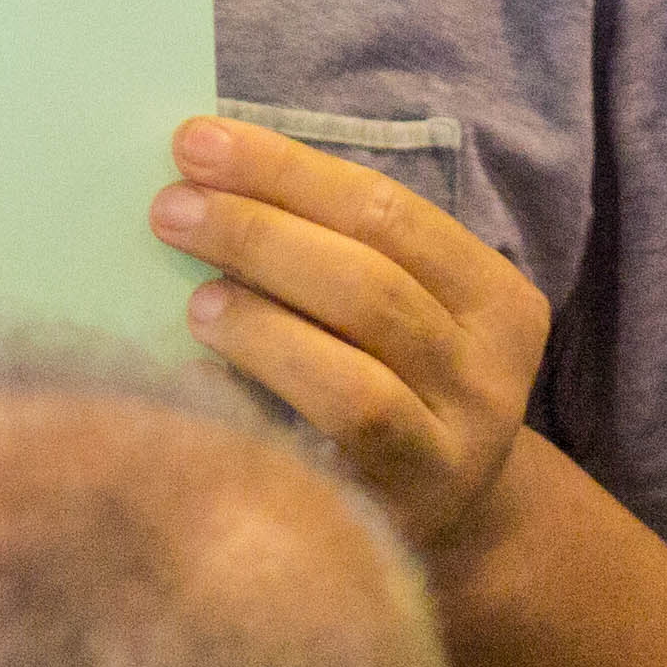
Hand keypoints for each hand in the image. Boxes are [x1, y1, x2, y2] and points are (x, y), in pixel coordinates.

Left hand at [152, 117, 550, 573]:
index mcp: (495, 296)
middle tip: (171, 207)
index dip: (288, 171)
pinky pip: (337, 441)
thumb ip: (336, 251)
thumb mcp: (398, 312)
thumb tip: (204, 176)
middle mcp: (490, 368)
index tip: (196, 142)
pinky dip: (270, 391)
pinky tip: (206, 372)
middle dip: (260, 232)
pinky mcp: (412, 506)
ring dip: (262, 320)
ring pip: (357, 370)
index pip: (387, 210)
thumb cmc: (394, 385)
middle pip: (370, 279)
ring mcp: (458, 445)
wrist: (455, 525)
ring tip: (195, 297)